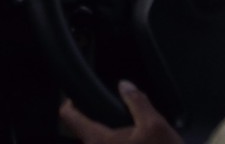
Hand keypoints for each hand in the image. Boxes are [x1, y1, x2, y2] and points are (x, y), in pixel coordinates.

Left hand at [58, 80, 181, 143]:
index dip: (69, 104)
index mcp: (98, 141)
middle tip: (117, 117)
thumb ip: (137, 101)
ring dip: (111, 139)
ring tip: (132, 134)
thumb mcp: (155, 124)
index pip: (70, 118)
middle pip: (86, 133)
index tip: (72, 99)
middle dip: (99, 123)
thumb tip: (125, 86)